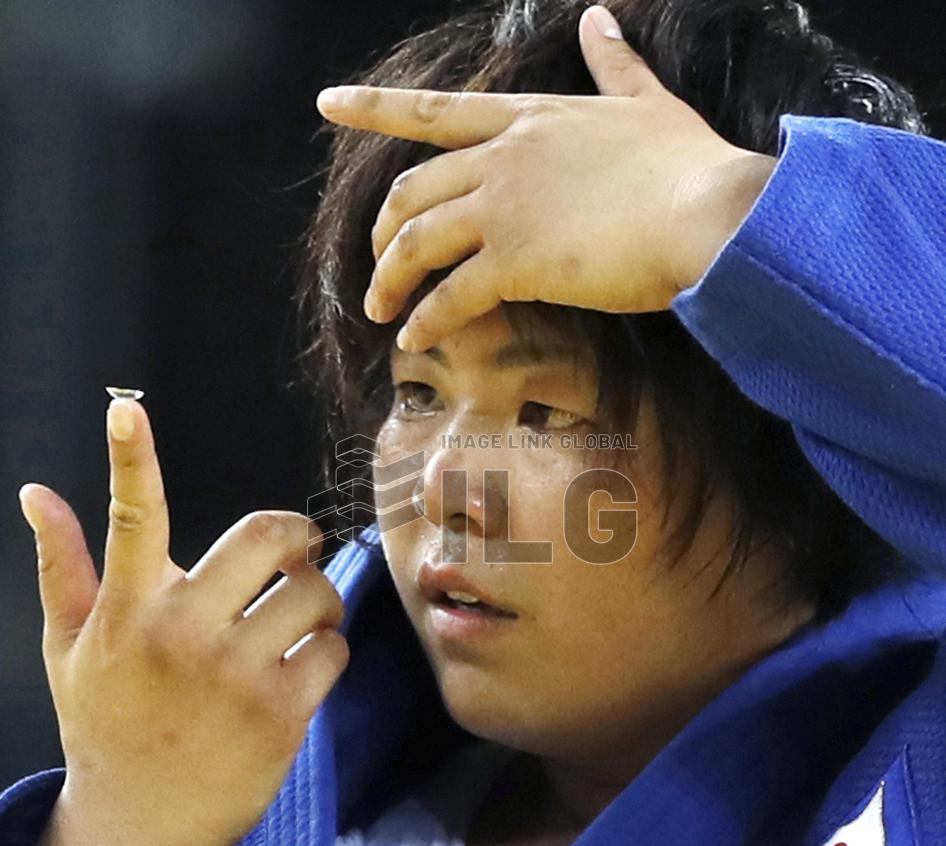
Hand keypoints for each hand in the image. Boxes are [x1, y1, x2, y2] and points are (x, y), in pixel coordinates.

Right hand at [17, 398, 348, 845]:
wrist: (141, 825)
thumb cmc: (108, 724)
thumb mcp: (72, 647)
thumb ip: (63, 566)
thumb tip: (37, 493)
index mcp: (127, 612)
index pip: (131, 520)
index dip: (130, 459)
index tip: (127, 410)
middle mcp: (179, 635)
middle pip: (265, 537)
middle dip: (296, 533)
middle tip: (298, 547)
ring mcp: (232, 676)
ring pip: (314, 593)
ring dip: (319, 598)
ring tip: (300, 617)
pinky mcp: (279, 715)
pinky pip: (333, 649)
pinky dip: (329, 650)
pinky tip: (303, 667)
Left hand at [316, 4, 774, 351]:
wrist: (711, 212)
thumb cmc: (689, 164)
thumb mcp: (648, 102)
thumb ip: (615, 64)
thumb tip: (598, 16)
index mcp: (530, 119)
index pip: (438, 110)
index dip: (376, 109)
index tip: (327, 105)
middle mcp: (505, 158)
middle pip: (413, 188)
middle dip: (383, 231)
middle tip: (376, 264)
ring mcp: (506, 208)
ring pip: (417, 241)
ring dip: (389, 280)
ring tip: (379, 313)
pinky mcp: (516, 261)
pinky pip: (451, 296)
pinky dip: (426, 321)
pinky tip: (414, 341)